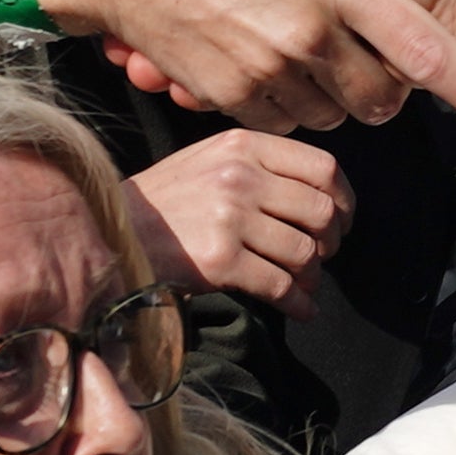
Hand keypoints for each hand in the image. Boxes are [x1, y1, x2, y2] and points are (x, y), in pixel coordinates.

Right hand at [18, 0, 455, 135]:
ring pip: (335, 115)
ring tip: (298, 42)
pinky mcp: (232, 96)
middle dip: (386, 91)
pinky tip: (258, 56)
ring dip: (332, 93)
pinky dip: (284, 101)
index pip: (426, 51)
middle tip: (363, 57)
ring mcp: (268, 66)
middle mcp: (310, 26)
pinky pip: (284, 121)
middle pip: (384, 98)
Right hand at [127, 130, 355, 313]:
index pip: (323, 167)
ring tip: (305, 284)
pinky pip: (280, 285)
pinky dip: (298, 303)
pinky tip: (301, 309)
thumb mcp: (209, 160)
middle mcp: (239, 175)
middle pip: (320, 211)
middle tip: (322, 256)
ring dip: (312, 275)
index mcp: (243, 145)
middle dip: (330, 241)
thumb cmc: (165, 202)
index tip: (342, 220)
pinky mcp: (220, 260)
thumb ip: (260, 166)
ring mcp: (230, 217)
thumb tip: (321, 197)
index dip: (344, 199)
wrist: (111, 233)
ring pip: (304, 251)